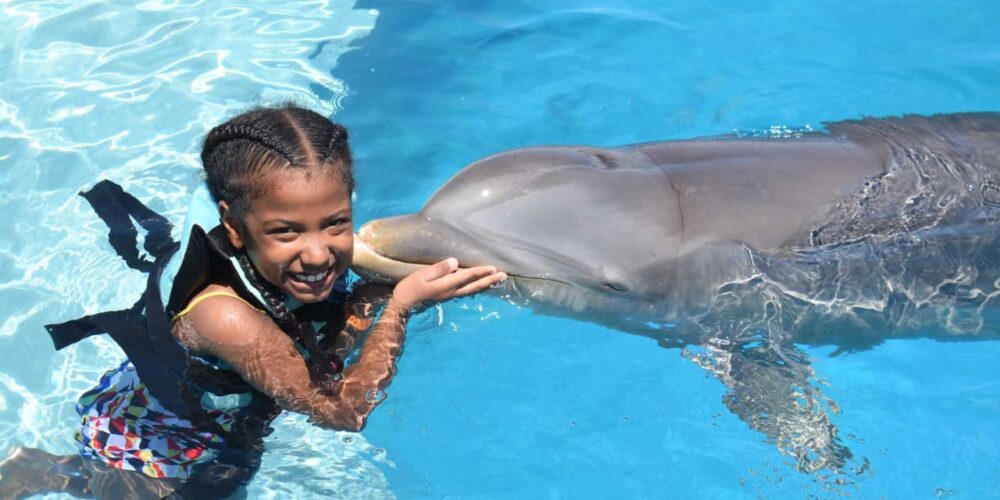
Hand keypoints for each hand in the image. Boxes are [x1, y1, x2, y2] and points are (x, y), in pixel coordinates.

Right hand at [391, 258, 506, 309]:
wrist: (403, 305)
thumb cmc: (410, 288)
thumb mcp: (422, 276)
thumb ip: (439, 269)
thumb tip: (455, 262)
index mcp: (446, 285)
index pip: (467, 276)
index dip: (481, 271)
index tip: (494, 268)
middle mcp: (452, 291)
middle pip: (475, 285)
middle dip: (489, 280)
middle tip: (504, 276)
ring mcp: (450, 295)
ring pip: (472, 289)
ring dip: (485, 284)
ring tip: (497, 280)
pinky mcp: (447, 295)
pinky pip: (466, 291)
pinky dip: (476, 287)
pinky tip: (479, 285)